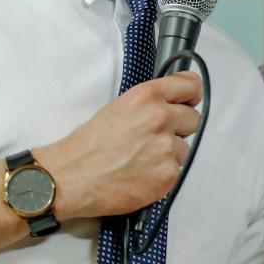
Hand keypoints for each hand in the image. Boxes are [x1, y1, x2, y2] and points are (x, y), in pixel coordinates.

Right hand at [34, 71, 202, 219]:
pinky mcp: (168, 174)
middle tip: (156, 138)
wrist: (70, 177)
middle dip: (179, 128)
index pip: (192, 86)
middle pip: (193, 119)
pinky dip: (163, 173)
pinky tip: (142, 174)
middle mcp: (161, 118)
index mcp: (148, 96)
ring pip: (185, 148)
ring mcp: (167, 147)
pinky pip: (177, 170)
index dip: (191, 95)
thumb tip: (173, 104)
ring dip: (170, 153)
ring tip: (143, 159)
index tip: (188, 101)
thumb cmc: (89, 144)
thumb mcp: (120, 106)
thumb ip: (150, 103)